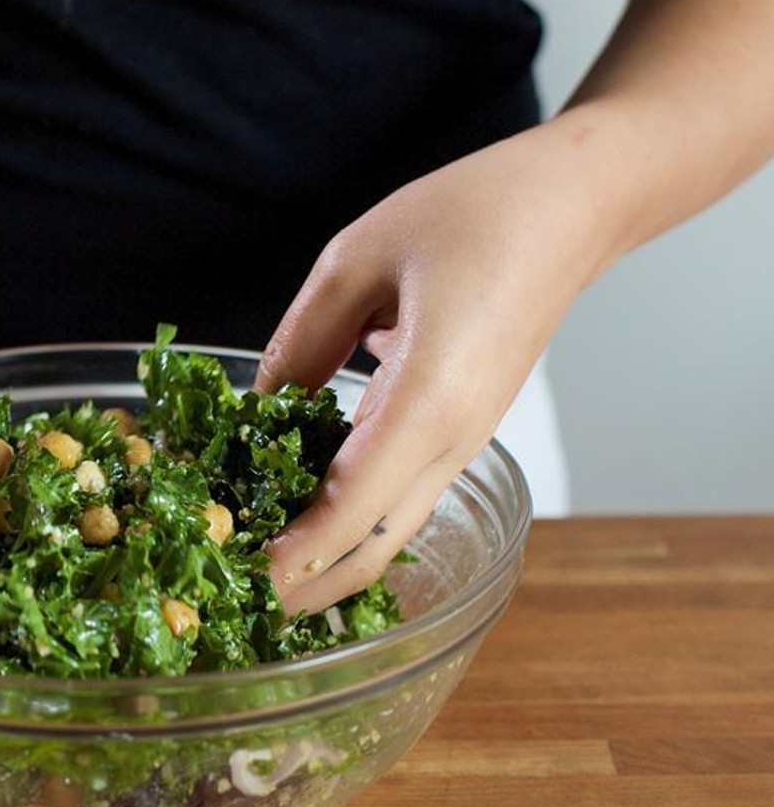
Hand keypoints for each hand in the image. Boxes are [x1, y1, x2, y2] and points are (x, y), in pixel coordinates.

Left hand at [256, 132, 604, 614]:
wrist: (572, 210)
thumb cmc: (475, 214)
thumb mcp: (358, 258)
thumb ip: (302, 340)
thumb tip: (256, 408)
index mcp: (429, 399)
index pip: (352, 511)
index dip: (293, 559)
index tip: (243, 586)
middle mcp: (453, 440)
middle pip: (372, 546)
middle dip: (303, 584)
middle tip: (234, 595)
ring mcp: (464, 443)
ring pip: (388, 530)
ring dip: (323, 559)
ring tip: (253, 563)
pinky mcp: (461, 433)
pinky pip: (400, 495)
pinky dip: (348, 521)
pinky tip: (297, 510)